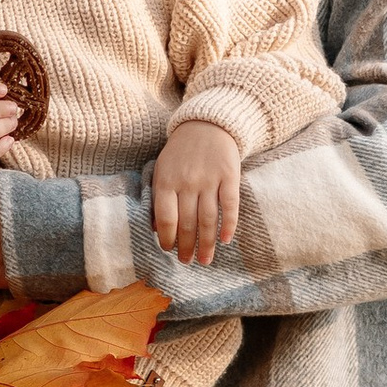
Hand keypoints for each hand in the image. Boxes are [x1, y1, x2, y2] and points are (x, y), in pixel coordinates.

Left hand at [150, 120, 241, 264]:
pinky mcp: (230, 176)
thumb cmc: (180, 153)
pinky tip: (225, 240)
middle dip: (187, 247)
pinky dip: (228, 224)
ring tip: (206, 260)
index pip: (165, 219)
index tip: (169, 251)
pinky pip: (230, 205)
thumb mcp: (161, 170)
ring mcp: (210, 180)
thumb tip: (156, 230)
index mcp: (166, 181)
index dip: (167, 239)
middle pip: (187, 223)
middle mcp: (187, 182)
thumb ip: (158, 198)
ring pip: (208, 219)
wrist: (206, 124)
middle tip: (187, 262)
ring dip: (207, 243)